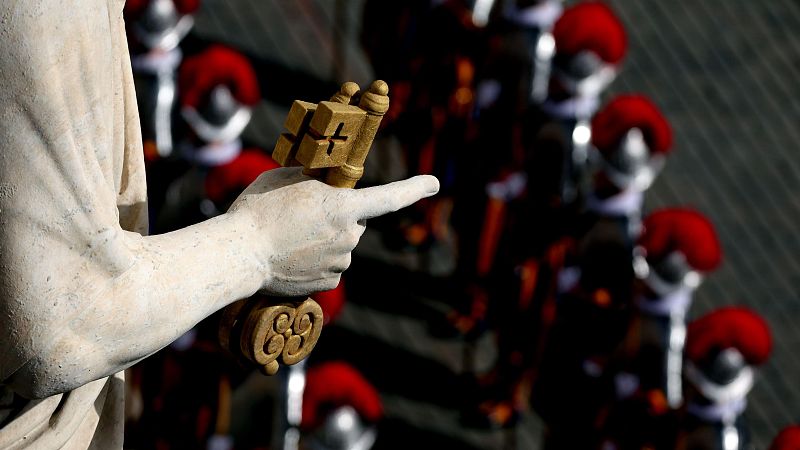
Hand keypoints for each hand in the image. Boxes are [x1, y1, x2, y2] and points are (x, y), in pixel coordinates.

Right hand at [228, 167, 438, 295]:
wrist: (240, 253)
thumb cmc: (260, 209)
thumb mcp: (288, 177)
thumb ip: (315, 178)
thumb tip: (325, 180)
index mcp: (344, 207)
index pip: (389, 197)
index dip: (415, 189)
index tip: (435, 183)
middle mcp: (349, 236)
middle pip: (355, 222)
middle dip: (338, 216)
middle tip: (304, 214)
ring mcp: (341, 262)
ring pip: (342, 245)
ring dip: (325, 240)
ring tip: (291, 237)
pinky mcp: (329, 284)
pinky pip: (330, 266)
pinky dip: (317, 261)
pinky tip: (293, 256)